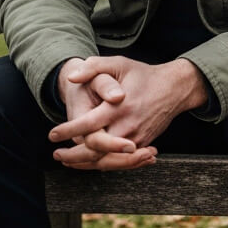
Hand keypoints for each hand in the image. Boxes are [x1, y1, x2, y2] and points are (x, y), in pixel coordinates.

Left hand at [50, 56, 206, 169]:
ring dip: (86, 164)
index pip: (89, 125)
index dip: (68, 131)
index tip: (52, 134)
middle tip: (57, 154)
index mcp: (119, 107)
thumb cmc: (143, 75)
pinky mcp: (143, 144)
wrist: (175, 88)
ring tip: (68, 161)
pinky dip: (103, 164)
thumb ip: (93, 67)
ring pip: (108, 160)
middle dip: (74, 156)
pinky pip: (120, 160)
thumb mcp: (119, 63)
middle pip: (96, 150)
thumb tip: (72, 78)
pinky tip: (88, 162)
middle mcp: (128, 126)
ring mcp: (137, 138)